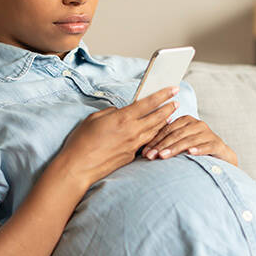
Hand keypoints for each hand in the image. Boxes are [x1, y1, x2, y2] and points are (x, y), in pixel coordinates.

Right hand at [57, 86, 180, 189]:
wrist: (79, 166)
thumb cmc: (82, 141)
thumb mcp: (94, 118)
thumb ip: (111, 112)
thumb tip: (120, 112)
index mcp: (123, 118)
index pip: (148, 103)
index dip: (163, 95)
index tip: (173, 89)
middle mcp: (132, 131)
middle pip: (157, 117)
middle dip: (168, 108)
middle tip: (176, 102)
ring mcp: (133, 145)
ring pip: (154, 131)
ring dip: (164, 122)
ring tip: (169, 116)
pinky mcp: (131, 156)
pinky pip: (146, 142)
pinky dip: (153, 135)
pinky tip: (154, 132)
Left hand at [141, 115, 237, 165]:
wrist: (220, 157)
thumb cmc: (194, 149)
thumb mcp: (180, 143)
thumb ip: (166, 142)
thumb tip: (144, 151)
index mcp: (185, 121)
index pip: (166, 130)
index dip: (154, 141)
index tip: (144, 152)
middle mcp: (196, 124)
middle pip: (175, 135)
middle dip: (161, 146)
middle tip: (150, 156)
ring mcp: (207, 133)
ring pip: (188, 141)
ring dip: (174, 148)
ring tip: (163, 156)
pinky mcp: (217, 143)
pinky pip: (206, 146)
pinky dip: (198, 149)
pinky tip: (190, 153)